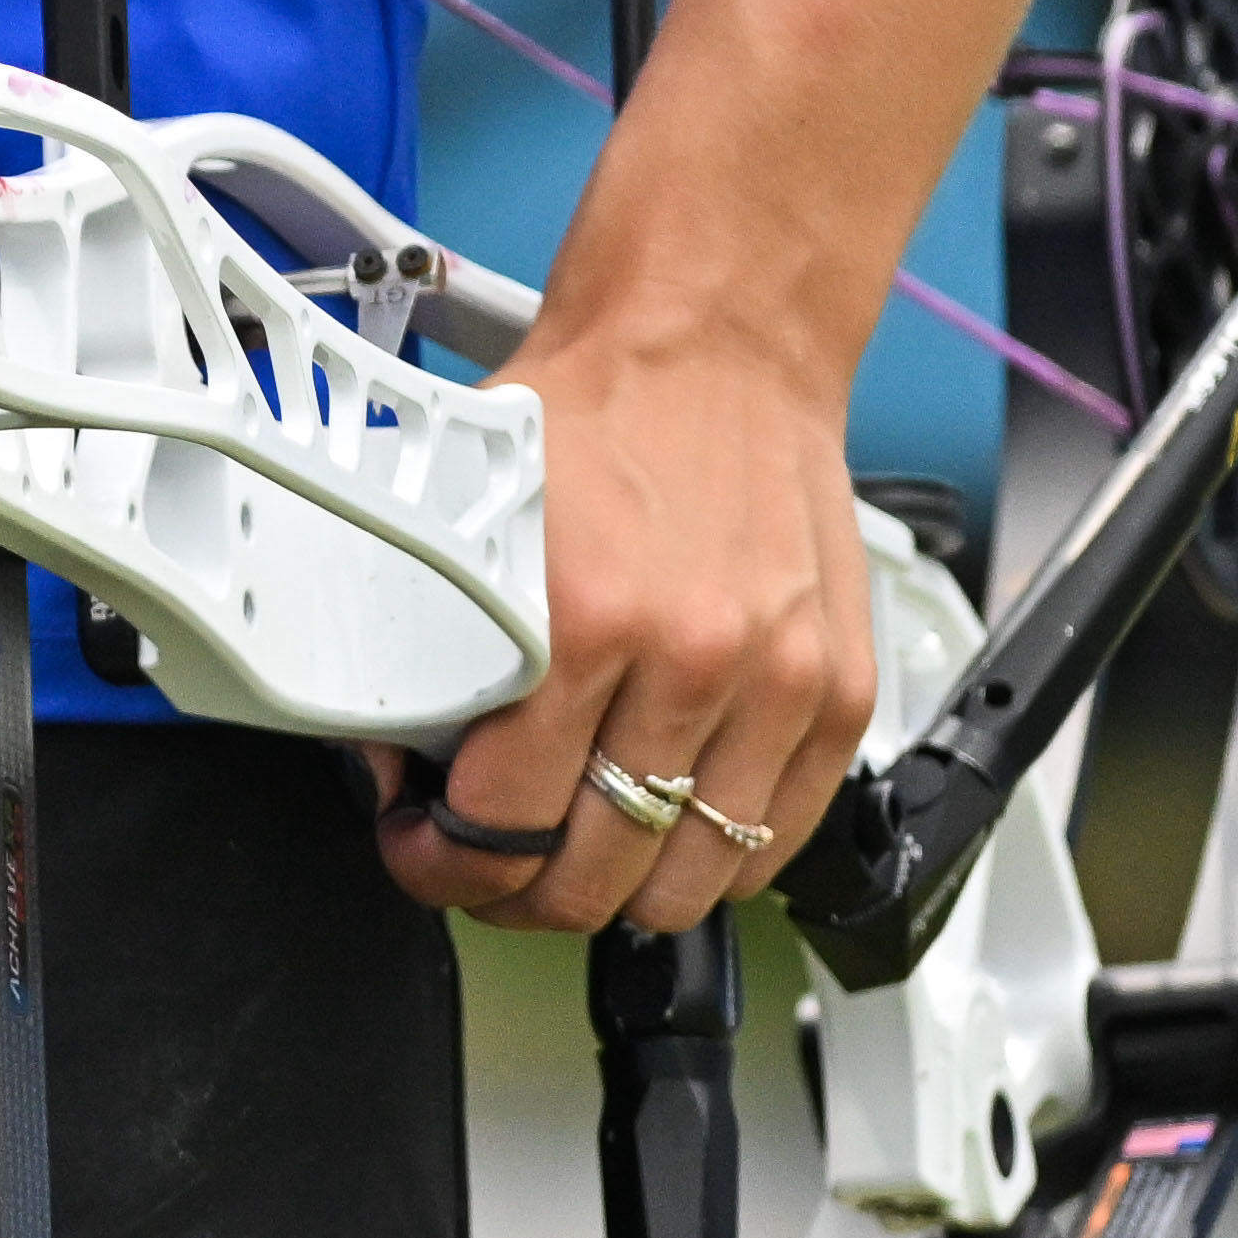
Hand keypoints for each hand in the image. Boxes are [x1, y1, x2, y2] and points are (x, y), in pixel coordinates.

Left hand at [378, 295, 892, 937]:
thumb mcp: (474, 513)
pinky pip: (779, 843)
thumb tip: (396, 746)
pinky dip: (717, 859)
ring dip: (623, 891)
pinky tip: (667, 831)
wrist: (718, 342)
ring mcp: (778, 686)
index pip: (505, 819)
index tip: (426, 851)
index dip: (448, 861)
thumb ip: (441, 634)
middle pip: (600, 875)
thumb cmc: (598, 411)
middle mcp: (690, 661)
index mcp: (582, 617)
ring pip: (693, 881)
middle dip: (522, 895)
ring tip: (577, 859)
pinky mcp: (841, 697)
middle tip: (489, 871)